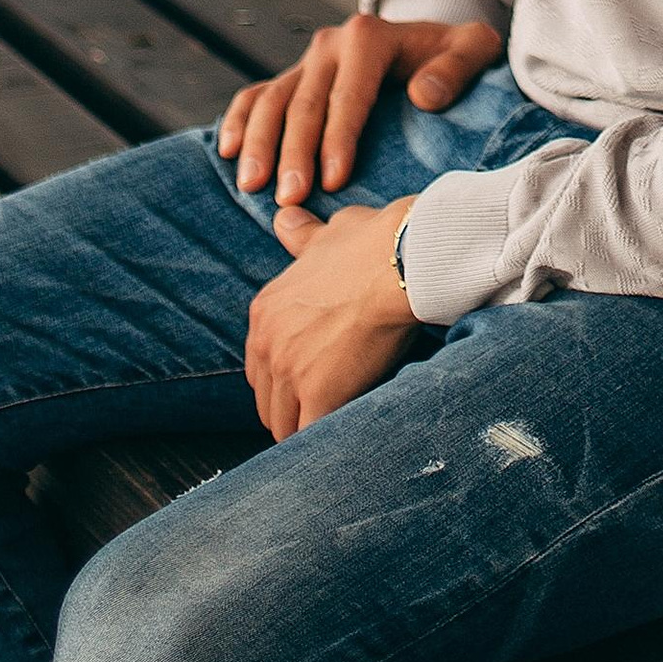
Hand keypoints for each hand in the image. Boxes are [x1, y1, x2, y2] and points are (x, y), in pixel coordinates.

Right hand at [218, 12, 503, 205]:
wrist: (430, 38)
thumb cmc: (453, 55)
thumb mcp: (473, 49)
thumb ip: (456, 67)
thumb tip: (422, 95)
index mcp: (369, 36)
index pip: (349, 94)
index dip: (339, 138)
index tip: (335, 181)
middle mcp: (331, 44)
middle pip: (304, 103)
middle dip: (294, 153)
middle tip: (290, 200)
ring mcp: (307, 61)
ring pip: (272, 100)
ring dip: (260, 144)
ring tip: (253, 187)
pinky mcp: (292, 76)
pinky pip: (256, 94)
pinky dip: (239, 120)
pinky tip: (228, 152)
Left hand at [246, 199, 418, 435]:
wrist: (403, 260)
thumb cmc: (372, 242)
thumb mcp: (327, 233)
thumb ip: (301, 235)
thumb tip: (284, 218)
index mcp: (265, 310)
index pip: (260, 366)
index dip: (284, 379)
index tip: (309, 384)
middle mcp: (267, 342)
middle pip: (267, 399)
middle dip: (291, 409)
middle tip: (322, 412)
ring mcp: (289, 370)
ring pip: (283, 424)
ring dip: (306, 429)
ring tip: (332, 434)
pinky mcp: (318, 393)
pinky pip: (310, 436)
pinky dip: (324, 443)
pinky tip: (343, 442)